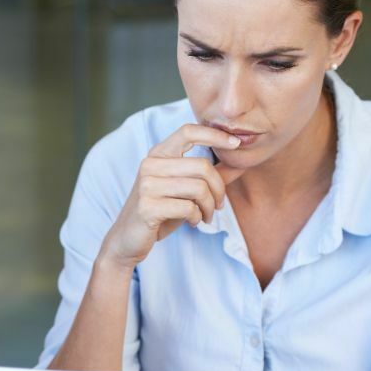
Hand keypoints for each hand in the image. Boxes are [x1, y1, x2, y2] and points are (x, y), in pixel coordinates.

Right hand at [98, 124, 245, 270]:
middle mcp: (150, 165)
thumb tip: (242, 161)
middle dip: (218, 189)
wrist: (128, 238)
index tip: (236, 144)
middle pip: (202, 166)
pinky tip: (192, 222)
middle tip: (218, 205)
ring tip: (205, 216)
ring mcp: (147, 185)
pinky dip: (197, 217)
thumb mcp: (186, 190)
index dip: (215, 135)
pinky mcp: (148, 206)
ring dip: (209, 207)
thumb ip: (212, 175)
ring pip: (198, 188)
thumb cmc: (161, 211)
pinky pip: (188, 207)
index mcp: (158, 154)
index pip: (188, 131)